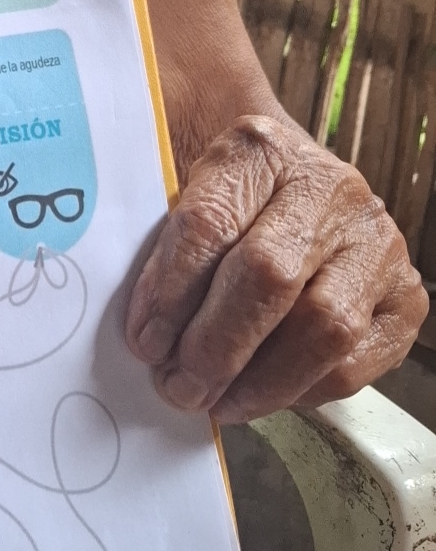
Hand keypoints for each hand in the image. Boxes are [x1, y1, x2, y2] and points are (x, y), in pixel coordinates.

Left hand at [125, 113, 426, 422]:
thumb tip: (148, 337)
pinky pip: (356, 362)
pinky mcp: (406, 294)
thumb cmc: (223, 204)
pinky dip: (300, 392)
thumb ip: (160, 246)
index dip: (171, 294)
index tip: (144, 340)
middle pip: (269, 276)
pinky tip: (260, 394)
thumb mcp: (180, 192)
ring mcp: (377, 240)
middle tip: (177, 385)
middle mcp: (330, 187)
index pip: (209, 224)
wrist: (287, 185)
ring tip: (213, 400)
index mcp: (260, 150)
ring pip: (323, 327)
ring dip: (258, 381)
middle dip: (214, 347)